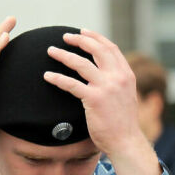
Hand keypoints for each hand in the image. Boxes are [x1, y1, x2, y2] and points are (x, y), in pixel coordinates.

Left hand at [44, 29, 160, 174]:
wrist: (126, 141)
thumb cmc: (123, 123)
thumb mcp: (127, 96)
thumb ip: (117, 82)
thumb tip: (103, 73)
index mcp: (127, 75)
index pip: (111, 49)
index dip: (96, 38)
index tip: (83, 32)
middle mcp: (118, 77)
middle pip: (96, 49)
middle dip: (79, 39)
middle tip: (65, 37)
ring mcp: (107, 87)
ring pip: (81, 63)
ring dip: (64, 54)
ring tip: (51, 51)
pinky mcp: (94, 99)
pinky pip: (71, 84)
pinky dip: (57, 78)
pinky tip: (47, 76)